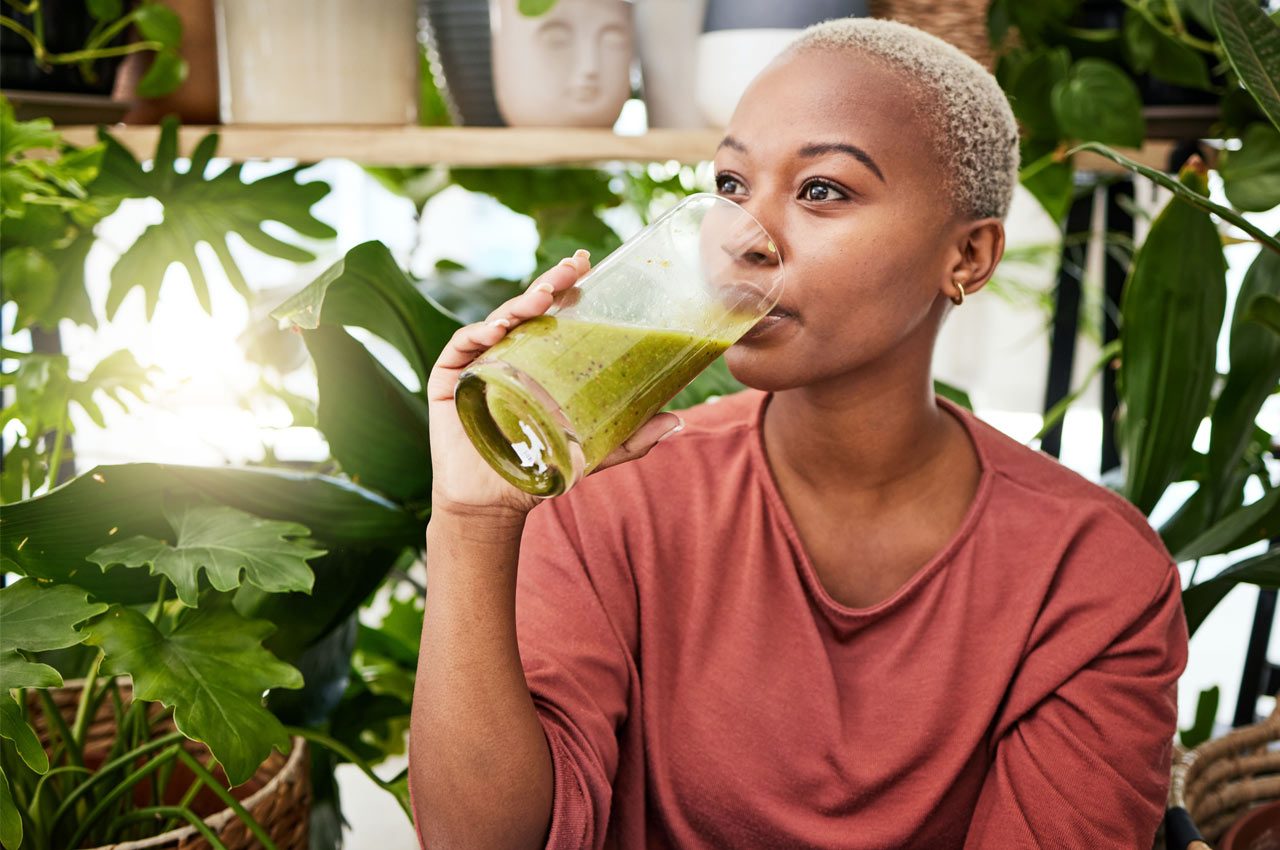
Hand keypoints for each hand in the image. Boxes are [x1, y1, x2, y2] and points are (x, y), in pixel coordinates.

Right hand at [425, 250, 684, 522]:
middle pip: (527, 308)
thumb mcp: (592, 450)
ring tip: (539, 298)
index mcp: (538, 360)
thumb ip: (631, 438)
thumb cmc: (540, 469)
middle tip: (571, 268)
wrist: (493, 501)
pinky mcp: (449, 379)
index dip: (567, 287)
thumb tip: (677, 420)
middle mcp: (507, 353)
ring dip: (517, 305)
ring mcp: (477, 363)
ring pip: (497, 321)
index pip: (554, 315)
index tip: (587, 264)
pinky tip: (496, 329)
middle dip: (549, 283)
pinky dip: (477, 334)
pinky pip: (461, 347)